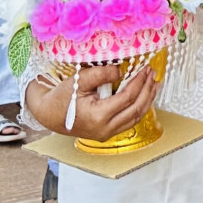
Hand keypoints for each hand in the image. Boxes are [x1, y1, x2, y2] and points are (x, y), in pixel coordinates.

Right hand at [22, 61, 159, 140]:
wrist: (49, 114)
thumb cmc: (61, 97)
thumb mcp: (79, 80)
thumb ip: (101, 74)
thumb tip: (122, 70)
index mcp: (98, 116)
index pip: (127, 98)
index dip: (139, 82)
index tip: (145, 68)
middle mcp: (105, 129)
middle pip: (136, 110)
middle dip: (147, 91)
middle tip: (153, 74)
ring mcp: (106, 134)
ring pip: (135, 118)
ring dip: (146, 100)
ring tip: (154, 84)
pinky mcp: (107, 133)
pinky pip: (128, 121)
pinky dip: (138, 108)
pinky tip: (143, 96)